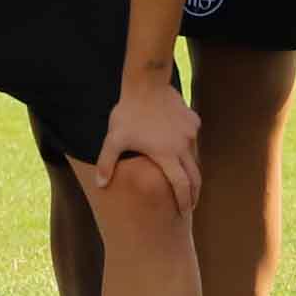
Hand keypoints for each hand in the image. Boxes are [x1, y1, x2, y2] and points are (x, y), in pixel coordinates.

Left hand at [92, 78, 202, 210]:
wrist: (146, 84)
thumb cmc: (127, 113)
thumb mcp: (114, 138)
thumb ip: (107, 163)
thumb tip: (100, 185)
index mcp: (166, 155)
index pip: (181, 185)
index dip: (184, 200)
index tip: (184, 212)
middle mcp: (183, 147)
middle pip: (195, 176)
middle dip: (194, 193)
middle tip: (191, 205)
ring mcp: (191, 134)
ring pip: (195, 157)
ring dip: (192, 171)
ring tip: (186, 181)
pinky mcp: (194, 121)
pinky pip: (193, 139)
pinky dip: (189, 147)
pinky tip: (179, 147)